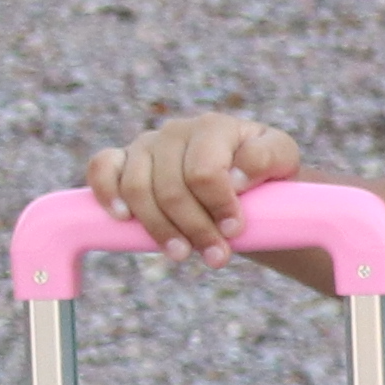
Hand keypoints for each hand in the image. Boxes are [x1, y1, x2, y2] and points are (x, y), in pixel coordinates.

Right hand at [87, 113, 303, 258]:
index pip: (204, 172)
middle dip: (195, 228)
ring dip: (159, 228)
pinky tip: (120, 218)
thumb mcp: (282, 159)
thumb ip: (267, 159)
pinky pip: (102, 168)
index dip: (218, 206)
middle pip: (171, 188)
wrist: (244, 181)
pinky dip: (106, 192)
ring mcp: (145, 145)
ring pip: (137, 189)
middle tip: (217, 257)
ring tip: (182, 254)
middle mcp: (175, 132)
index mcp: (214, 127)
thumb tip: (234, 176)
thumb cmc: (262, 170)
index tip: (234, 231)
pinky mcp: (123, 159)